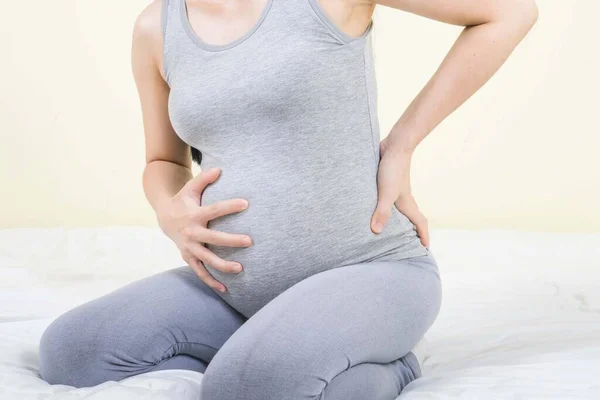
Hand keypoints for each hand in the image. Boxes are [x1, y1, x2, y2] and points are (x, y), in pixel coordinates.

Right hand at [157, 167, 252, 292]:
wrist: (164, 218)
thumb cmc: (183, 201)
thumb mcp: (190, 188)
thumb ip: (204, 179)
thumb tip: (220, 168)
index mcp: (194, 215)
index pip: (214, 210)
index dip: (230, 206)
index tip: (246, 203)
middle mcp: (191, 233)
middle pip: (213, 239)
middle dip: (231, 240)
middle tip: (250, 241)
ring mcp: (189, 248)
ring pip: (207, 259)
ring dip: (223, 265)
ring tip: (241, 268)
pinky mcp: (188, 258)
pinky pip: (200, 272)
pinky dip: (211, 281)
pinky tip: (226, 289)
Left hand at [370, 137, 429, 247]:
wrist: (395, 145)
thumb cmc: (393, 168)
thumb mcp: (386, 192)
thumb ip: (382, 212)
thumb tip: (376, 232)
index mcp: (407, 203)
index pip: (420, 222)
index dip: (424, 235)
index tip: (426, 247)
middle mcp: (403, 198)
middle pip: (411, 217)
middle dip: (412, 230)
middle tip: (408, 243)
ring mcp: (395, 190)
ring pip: (399, 208)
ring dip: (398, 218)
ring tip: (389, 229)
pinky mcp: (386, 181)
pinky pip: (387, 199)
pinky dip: (384, 207)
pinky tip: (373, 208)